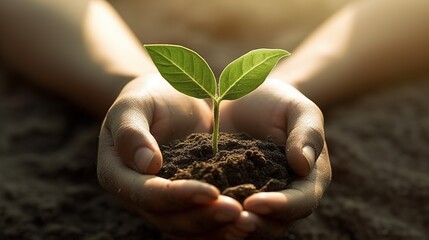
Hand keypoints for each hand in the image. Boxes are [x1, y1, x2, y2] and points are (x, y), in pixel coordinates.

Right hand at [97, 74, 244, 238]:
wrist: (170, 100)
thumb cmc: (150, 98)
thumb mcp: (134, 105)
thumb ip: (132, 132)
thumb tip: (147, 165)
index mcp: (116, 173)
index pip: (144, 193)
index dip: (176, 196)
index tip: (211, 191)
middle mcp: (136, 195)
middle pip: (167, 218)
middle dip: (202, 217)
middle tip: (236, 211)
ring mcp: (160, 203)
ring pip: (185, 227)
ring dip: (215, 228)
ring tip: (246, 223)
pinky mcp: (184, 201)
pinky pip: (200, 222)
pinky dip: (220, 226)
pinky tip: (245, 222)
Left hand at [220, 78, 331, 237]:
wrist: (246, 98)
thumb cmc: (277, 101)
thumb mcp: (297, 109)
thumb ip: (307, 133)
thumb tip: (304, 165)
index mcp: (309, 178)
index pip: (302, 201)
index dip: (281, 206)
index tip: (255, 202)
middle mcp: (285, 195)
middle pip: (277, 223)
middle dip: (257, 225)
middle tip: (234, 221)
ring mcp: (258, 197)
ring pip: (252, 225)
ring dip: (234, 228)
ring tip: (214, 221)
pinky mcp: (232, 195)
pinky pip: (226, 214)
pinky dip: (214, 219)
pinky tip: (196, 213)